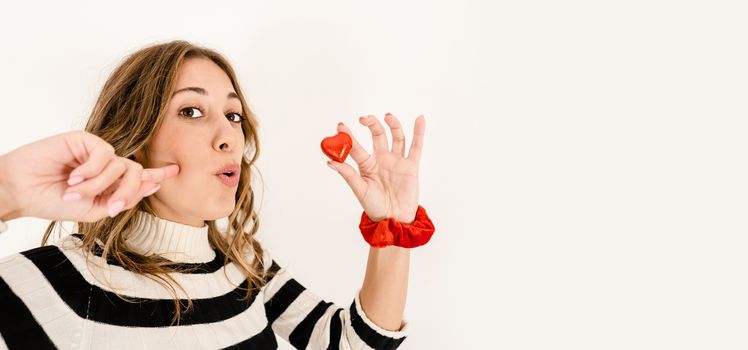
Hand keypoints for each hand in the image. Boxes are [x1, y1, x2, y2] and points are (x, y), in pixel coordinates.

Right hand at [0, 130, 178, 221]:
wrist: (22, 192)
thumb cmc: (52, 202)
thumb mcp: (92, 210)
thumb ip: (119, 200)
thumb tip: (148, 187)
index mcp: (109, 182)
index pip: (139, 175)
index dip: (158, 174)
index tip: (176, 171)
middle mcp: (105, 165)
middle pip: (137, 171)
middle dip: (130, 191)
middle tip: (111, 207)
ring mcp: (95, 152)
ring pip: (121, 165)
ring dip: (100, 185)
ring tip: (75, 193)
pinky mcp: (83, 140)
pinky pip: (105, 154)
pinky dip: (93, 171)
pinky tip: (74, 178)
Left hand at [327, 113, 425, 223]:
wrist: (394, 220)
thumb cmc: (374, 207)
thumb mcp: (359, 190)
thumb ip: (348, 174)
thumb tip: (329, 162)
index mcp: (367, 164)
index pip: (356, 147)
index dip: (348, 136)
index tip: (340, 125)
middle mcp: (382, 159)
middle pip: (378, 135)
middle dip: (372, 125)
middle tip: (364, 118)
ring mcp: (397, 161)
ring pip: (396, 137)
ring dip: (393, 125)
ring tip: (387, 116)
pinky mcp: (411, 166)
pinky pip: (416, 147)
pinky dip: (419, 133)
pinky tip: (420, 119)